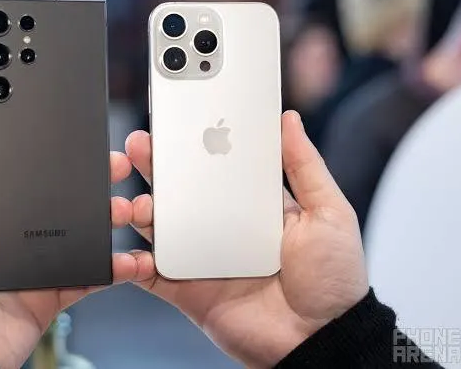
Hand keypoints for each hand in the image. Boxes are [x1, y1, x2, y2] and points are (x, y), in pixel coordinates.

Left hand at [0, 116, 144, 367]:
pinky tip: (131, 257)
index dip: (41, 151)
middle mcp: (7, 233)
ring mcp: (32, 262)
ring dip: (107, 219)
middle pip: (55, 197)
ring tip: (128, 208)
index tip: (69, 134)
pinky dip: (113, 266)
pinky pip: (89, 273)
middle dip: (88, 180)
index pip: (14, 171)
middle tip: (114, 164)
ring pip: (78, 231)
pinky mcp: (51, 291)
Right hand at [123, 111, 368, 367]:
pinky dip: (131, 261)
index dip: (195, 144)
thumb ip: (305, 165)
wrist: (321, 342)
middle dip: (157, 167)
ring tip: (136, 200)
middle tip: (141, 146)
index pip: (216, 167)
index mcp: (251, 205)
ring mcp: (201, 258)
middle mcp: (222, 227)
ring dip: (140, 209)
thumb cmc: (334, 280)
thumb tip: (288, 119)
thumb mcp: (328, 212)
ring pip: (160, 227)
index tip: (176, 121)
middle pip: (180, 191)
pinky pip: (149, 273)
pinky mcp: (185, 289)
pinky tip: (127, 246)